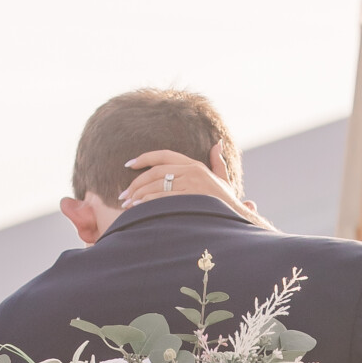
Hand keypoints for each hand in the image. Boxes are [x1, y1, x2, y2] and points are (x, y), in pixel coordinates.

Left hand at [117, 149, 272, 227]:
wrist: (238, 219)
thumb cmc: (226, 203)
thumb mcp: (223, 179)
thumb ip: (218, 162)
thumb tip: (218, 143)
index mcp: (195, 165)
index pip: (164, 155)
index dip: (144, 158)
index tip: (129, 164)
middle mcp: (192, 171)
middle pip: (155, 171)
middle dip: (136, 182)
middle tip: (123, 194)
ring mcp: (191, 185)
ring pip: (156, 185)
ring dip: (138, 194)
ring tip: (127, 203)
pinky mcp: (189, 198)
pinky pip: (162, 198)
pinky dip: (147, 202)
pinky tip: (137, 208)